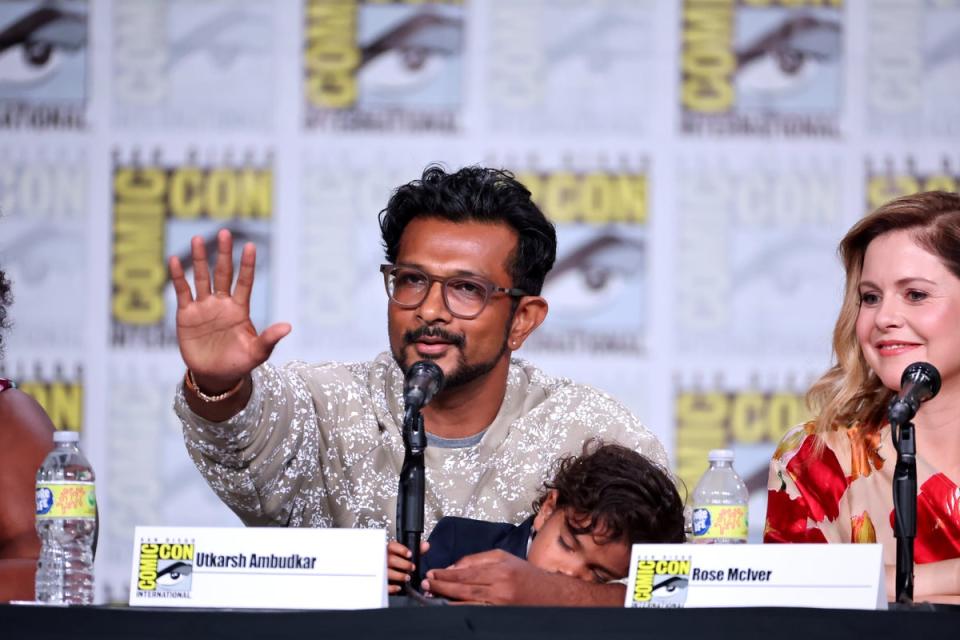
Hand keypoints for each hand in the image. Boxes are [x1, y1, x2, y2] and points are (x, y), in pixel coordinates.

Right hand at [169, 229, 290, 389]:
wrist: (215, 377)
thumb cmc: (239, 363)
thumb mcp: (257, 353)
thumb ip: (269, 339)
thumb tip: (288, 326)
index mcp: (240, 309)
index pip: (245, 282)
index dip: (247, 265)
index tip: (250, 246)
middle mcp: (222, 304)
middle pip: (223, 273)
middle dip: (224, 253)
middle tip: (225, 232)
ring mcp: (204, 307)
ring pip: (202, 277)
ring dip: (200, 259)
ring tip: (198, 238)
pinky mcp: (186, 315)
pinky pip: (182, 292)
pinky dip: (178, 276)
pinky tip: (175, 260)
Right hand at [387, 540, 429, 594]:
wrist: (392, 578)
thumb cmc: (399, 565)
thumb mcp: (408, 557)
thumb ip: (417, 550)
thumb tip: (426, 545)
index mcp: (390, 552)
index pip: (392, 546)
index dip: (401, 549)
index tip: (410, 554)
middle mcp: (384, 560)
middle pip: (390, 559)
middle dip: (403, 564)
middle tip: (412, 567)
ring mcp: (381, 572)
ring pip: (387, 572)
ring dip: (399, 575)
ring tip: (408, 578)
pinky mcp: (382, 583)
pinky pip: (384, 585)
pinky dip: (392, 587)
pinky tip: (399, 587)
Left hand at [422, 549, 548, 604]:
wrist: (550, 595)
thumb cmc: (526, 575)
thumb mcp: (504, 558)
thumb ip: (478, 559)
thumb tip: (454, 567)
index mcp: (500, 569)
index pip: (466, 571)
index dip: (447, 573)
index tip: (433, 573)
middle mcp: (500, 587)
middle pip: (464, 587)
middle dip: (442, 586)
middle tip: (427, 584)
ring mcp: (500, 604)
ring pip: (468, 602)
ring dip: (447, 600)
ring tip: (432, 596)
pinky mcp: (500, 615)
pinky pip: (476, 612)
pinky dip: (461, 611)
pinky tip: (450, 608)